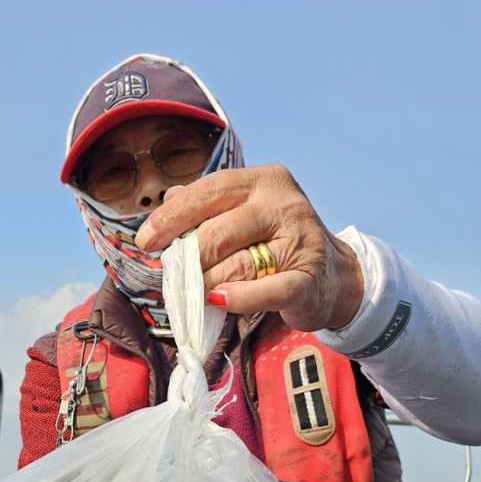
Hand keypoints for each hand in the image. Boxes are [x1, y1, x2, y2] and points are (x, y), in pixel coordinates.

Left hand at [133, 165, 363, 331]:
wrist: (334, 277)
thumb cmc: (277, 243)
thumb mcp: (245, 215)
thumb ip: (209, 208)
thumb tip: (167, 202)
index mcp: (264, 181)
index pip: (210, 191)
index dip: (173, 216)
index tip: (146, 239)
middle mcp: (284, 205)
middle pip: (219, 230)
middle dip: (187, 257)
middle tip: (171, 275)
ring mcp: (300, 241)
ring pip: (237, 263)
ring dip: (206, 284)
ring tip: (193, 293)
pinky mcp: (307, 281)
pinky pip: (266, 290)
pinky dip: (238, 297)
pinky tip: (217, 301)